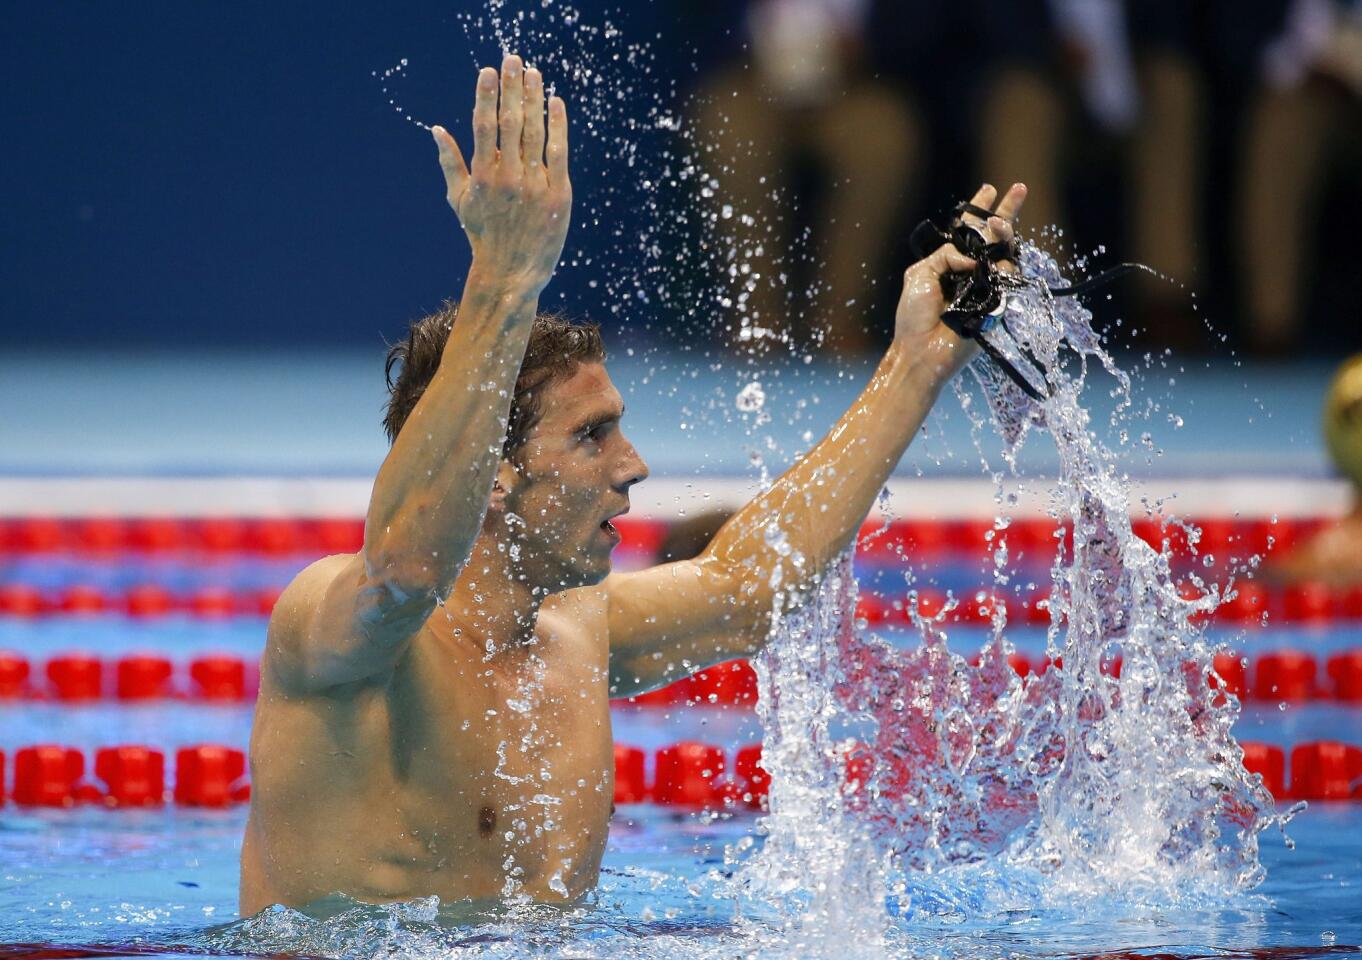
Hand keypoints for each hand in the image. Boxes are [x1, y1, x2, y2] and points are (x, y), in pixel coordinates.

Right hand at [431, 55, 571, 292]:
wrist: (512, 272)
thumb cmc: (483, 234)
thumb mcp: (460, 200)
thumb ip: (450, 163)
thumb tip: (436, 129)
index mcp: (483, 177)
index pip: (484, 127)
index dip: (486, 96)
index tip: (489, 71)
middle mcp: (509, 178)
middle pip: (511, 122)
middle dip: (512, 87)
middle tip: (514, 58)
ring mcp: (535, 185)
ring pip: (536, 132)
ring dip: (535, 99)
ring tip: (534, 73)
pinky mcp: (558, 194)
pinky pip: (559, 152)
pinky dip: (558, 125)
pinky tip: (556, 102)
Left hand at [893, 182, 1026, 352]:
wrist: (922, 350)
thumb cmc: (914, 316)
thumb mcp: (921, 274)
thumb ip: (946, 255)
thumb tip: (974, 256)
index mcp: (950, 263)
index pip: (969, 232)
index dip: (979, 211)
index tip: (990, 189)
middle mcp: (971, 272)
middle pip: (994, 237)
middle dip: (1006, 212)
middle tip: (1019, 189)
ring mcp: (986, 286)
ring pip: (1004, 252)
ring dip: (1003, 232)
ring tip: (999, 220)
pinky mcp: (997, 303)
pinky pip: (1007, 276)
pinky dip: (1002, 261)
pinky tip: (998, 248)